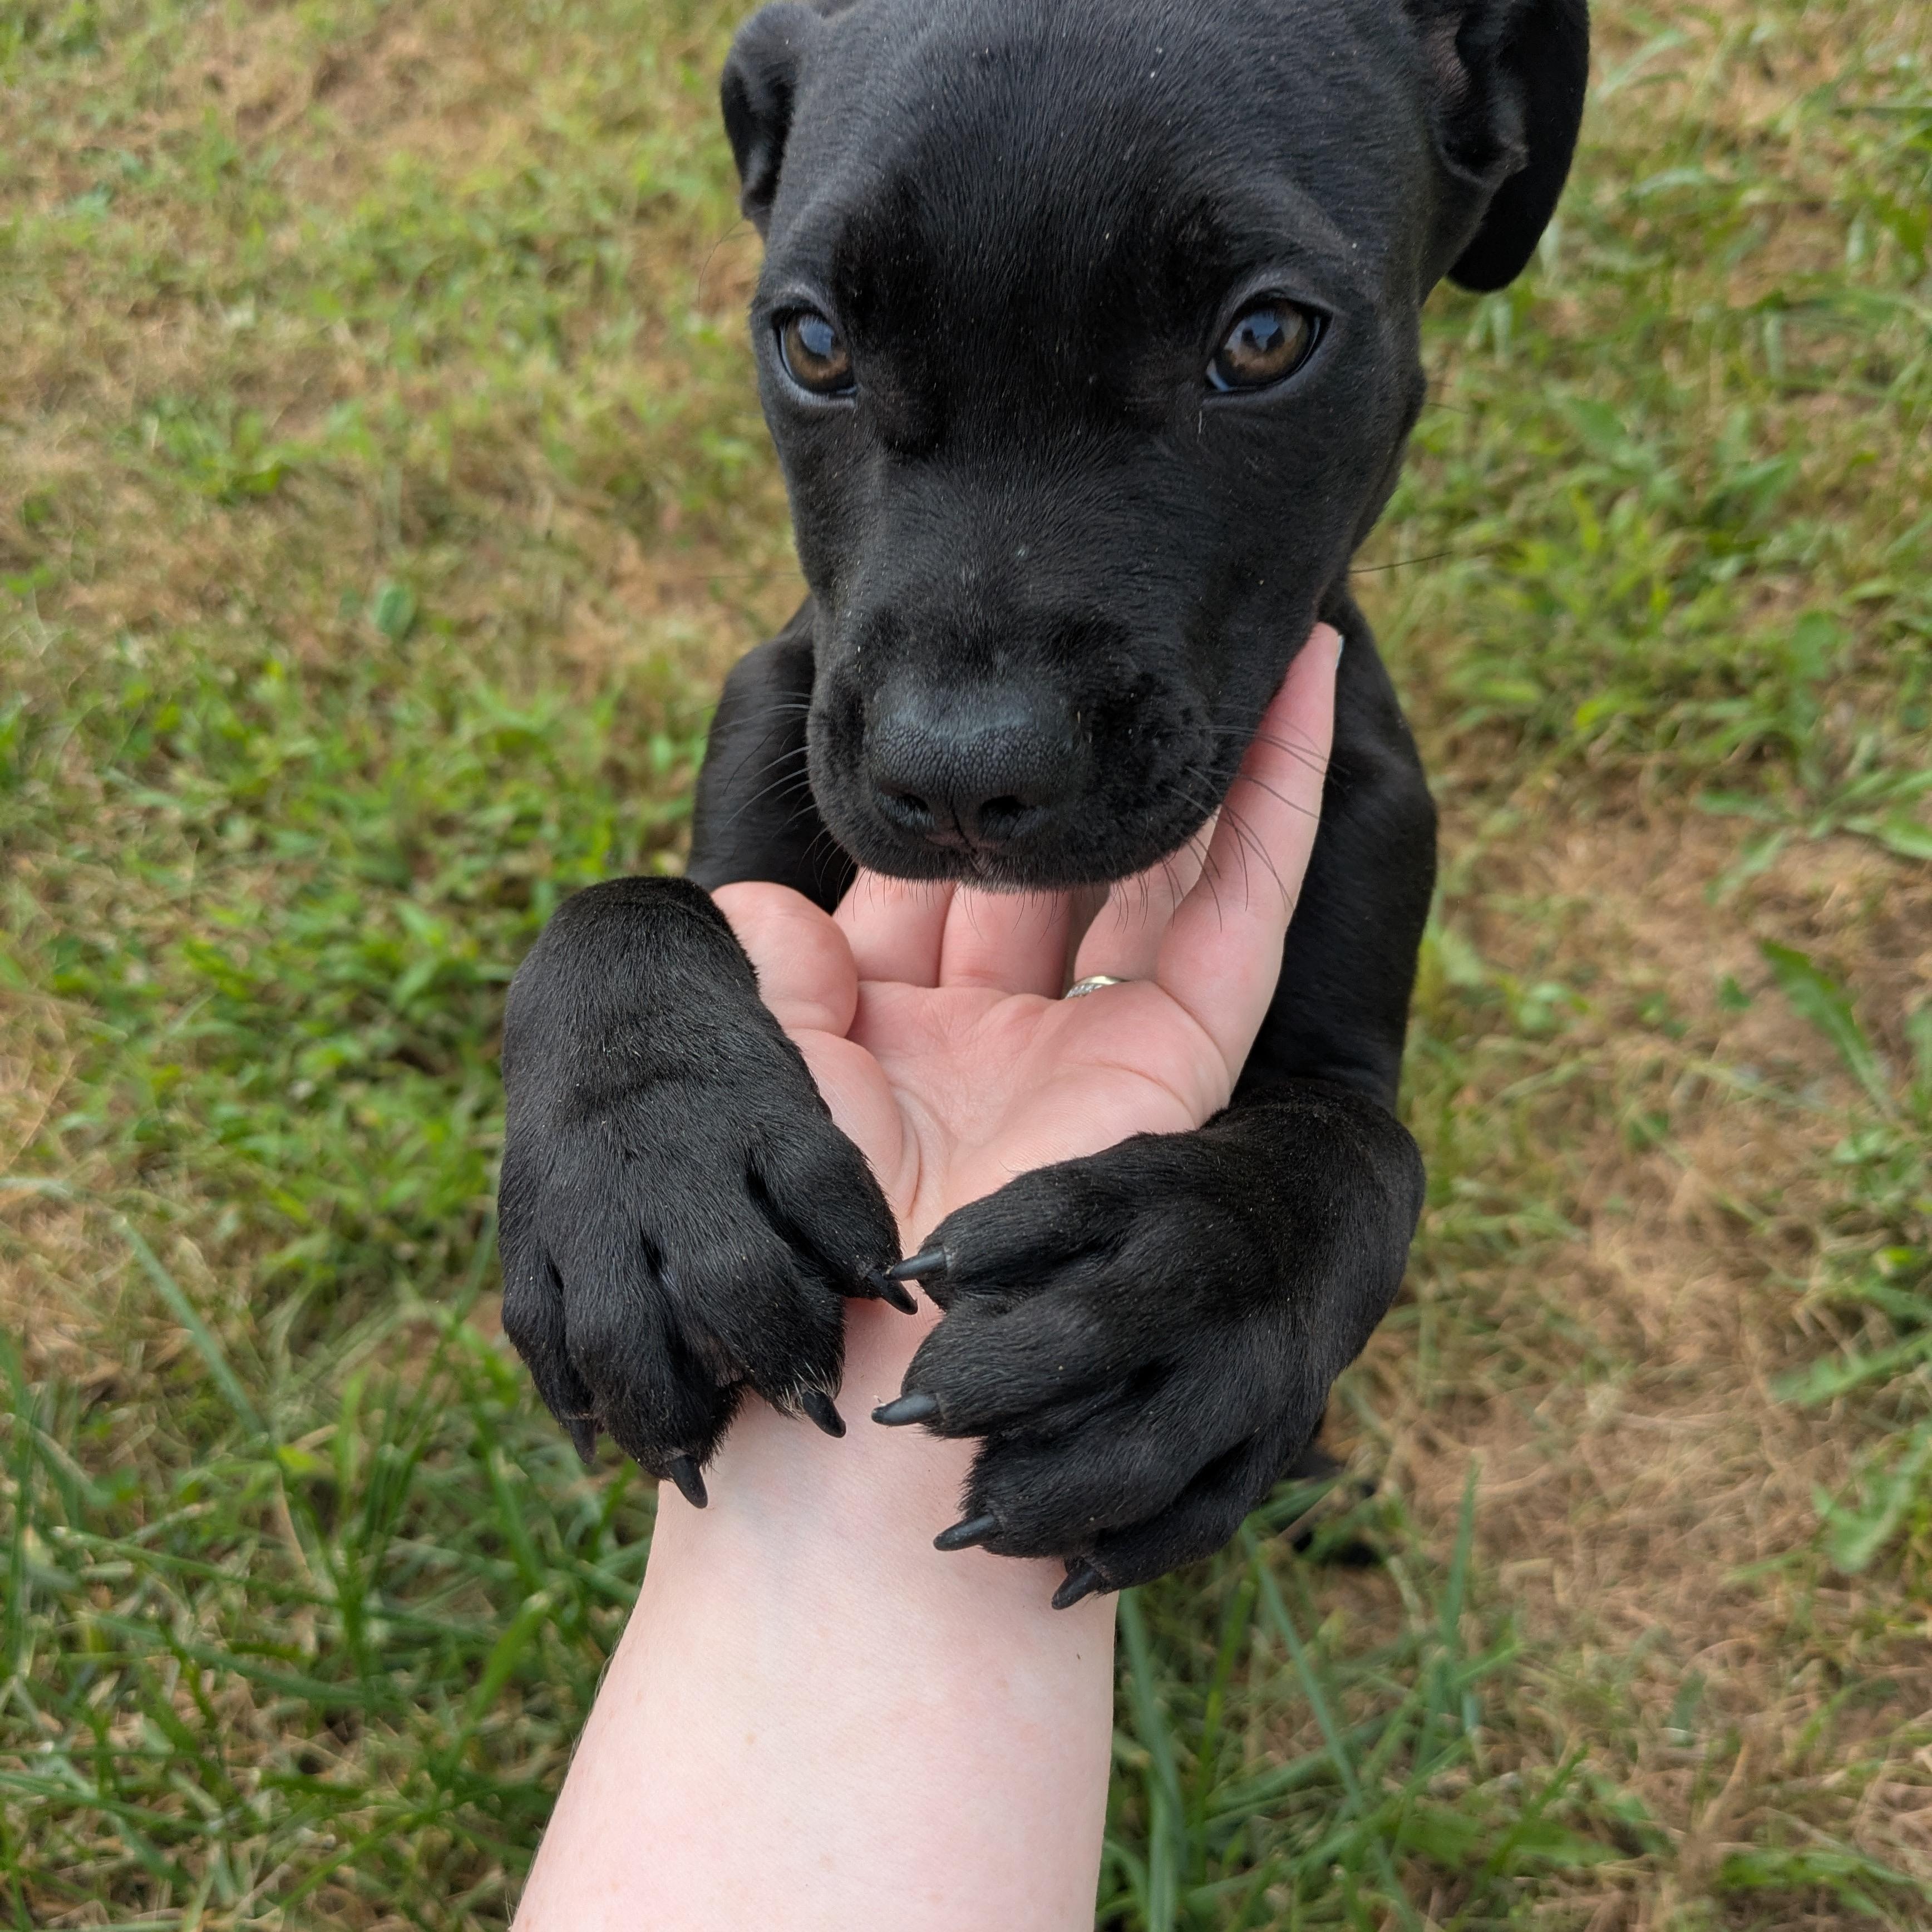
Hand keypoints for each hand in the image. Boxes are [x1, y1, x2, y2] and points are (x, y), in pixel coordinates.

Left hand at [715, 624, 1340, 1588]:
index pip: (932, 870)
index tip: (976, 668)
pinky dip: (1269, 808)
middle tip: (1129, 623)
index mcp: (879, 1023)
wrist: (840, 1402)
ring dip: (1203, 746)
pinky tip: (1294, 693)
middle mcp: (989, 1029)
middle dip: (1091, 751)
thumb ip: (759, 972)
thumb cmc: (765, 1250)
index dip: (954, 778)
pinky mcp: (1170, 1073)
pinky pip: (1233, 919)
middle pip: (1058, 854)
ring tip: (1241, 622)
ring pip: (1162, 864)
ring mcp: (1086, 1048)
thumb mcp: (738, 1076)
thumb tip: (781, 900)